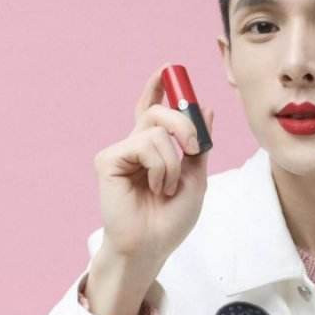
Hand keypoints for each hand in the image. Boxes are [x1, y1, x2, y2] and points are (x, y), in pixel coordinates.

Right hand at [93, 63, 213, 262]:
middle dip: (184, 124)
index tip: (168, 69)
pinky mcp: (108, 160)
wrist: (152, 245)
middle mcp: (134, 146)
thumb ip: (199, 144)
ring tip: (165, 187)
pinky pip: (145, 145)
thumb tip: (206, 108)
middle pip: (159, 112)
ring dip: (174, 162)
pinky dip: (160, 168)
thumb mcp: (196, 178)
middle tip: (195, 148)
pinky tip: (153, 187)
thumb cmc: (170, 219)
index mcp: (154, 150)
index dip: (159, 88)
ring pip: (157, 131)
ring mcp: (120, 152)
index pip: (153, 110)